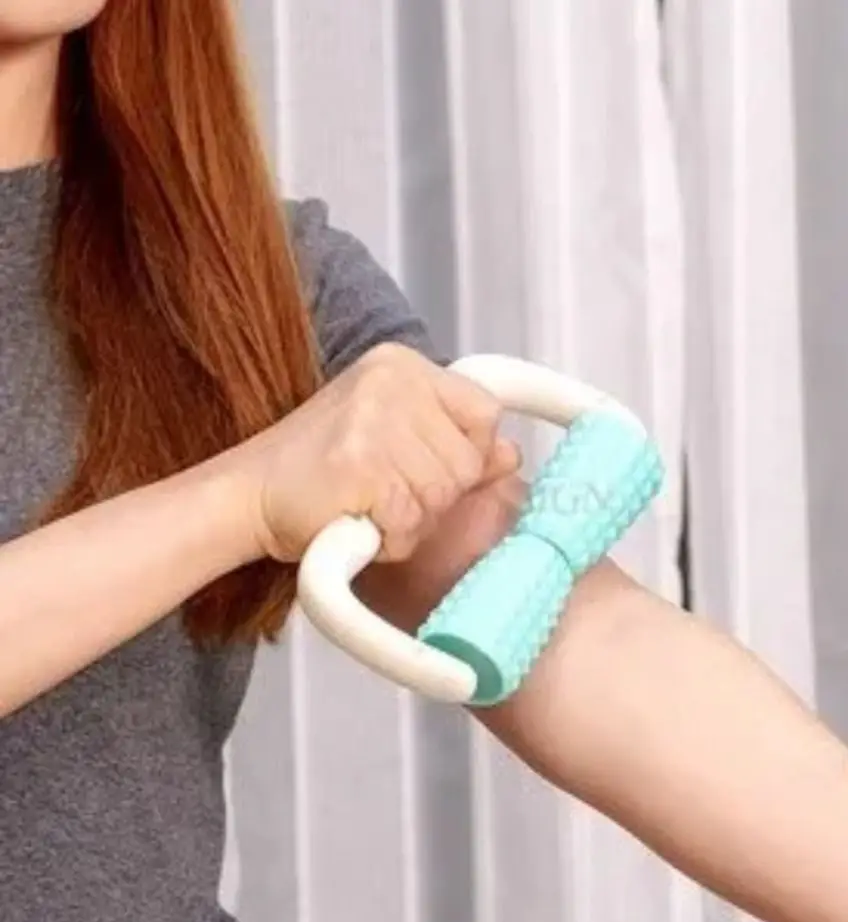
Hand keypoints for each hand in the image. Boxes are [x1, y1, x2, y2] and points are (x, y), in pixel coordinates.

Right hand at [234, 343, 520, 562]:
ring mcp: (375, 423)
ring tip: (368, 508)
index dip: (469, 453)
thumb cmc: (319, 469)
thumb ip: (451, 440)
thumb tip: (511, 455)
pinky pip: (410, 523)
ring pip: (442, 497)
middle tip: (384, 494)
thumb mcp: (391, 436)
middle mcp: (392, 383)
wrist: (246, 494)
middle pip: (467, 462)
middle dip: (435, 496)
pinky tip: (356, 523)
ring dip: (411, 521)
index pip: (484, 412)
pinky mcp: (361, 468)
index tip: (433, 469)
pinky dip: (389, 540)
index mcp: (401, 365)